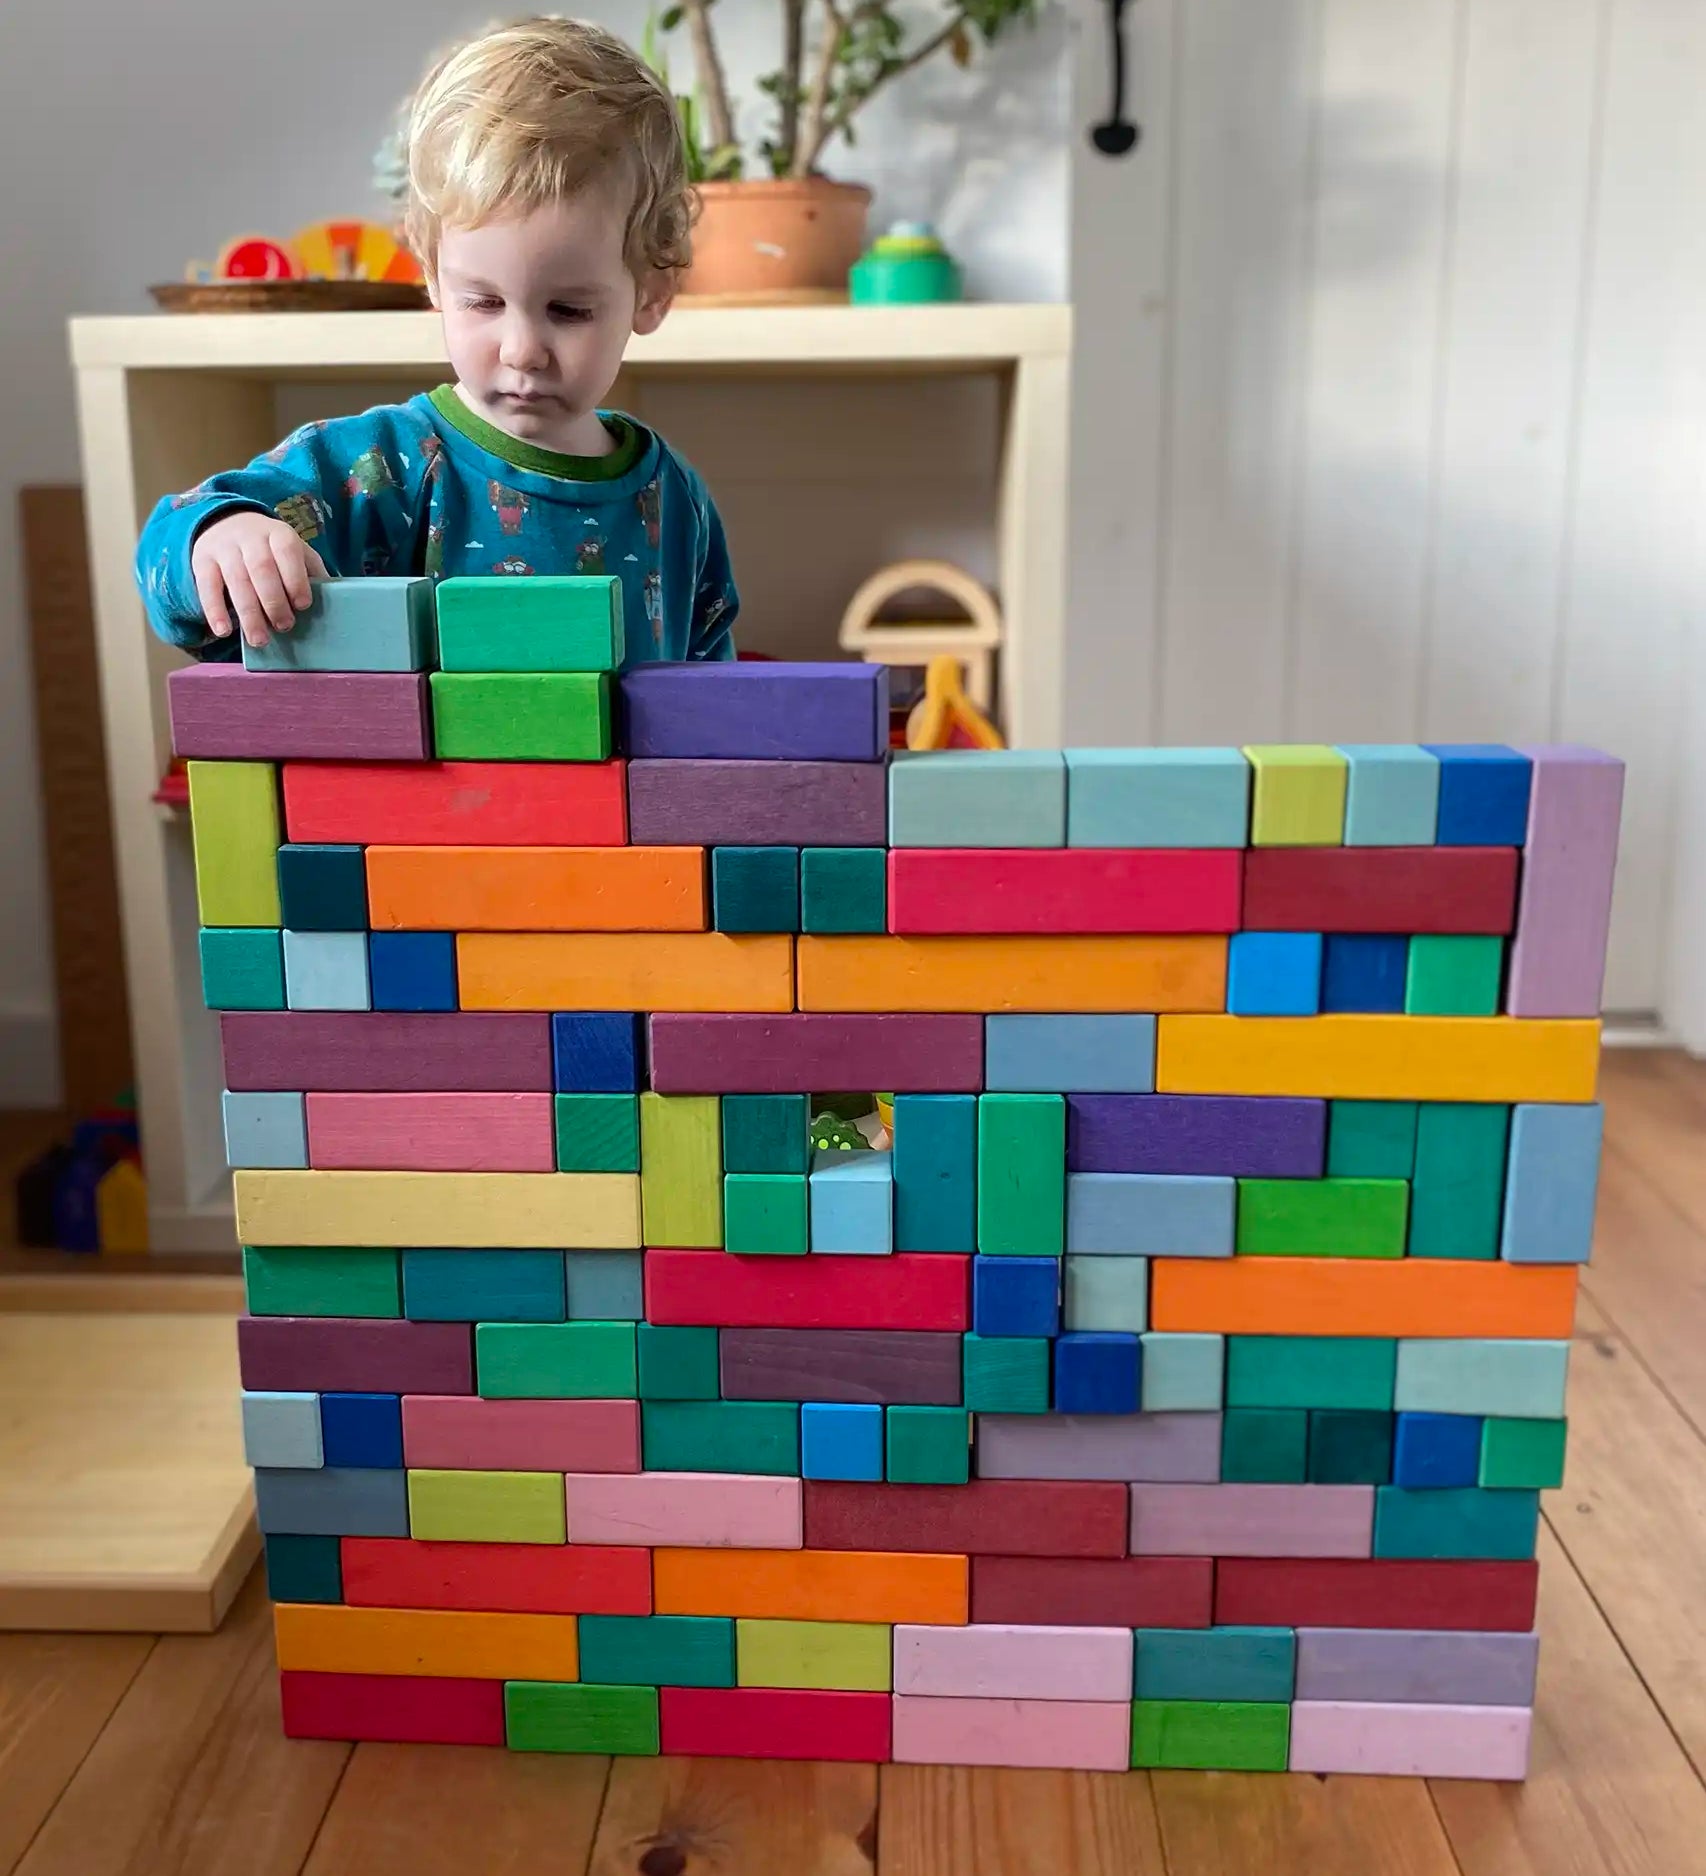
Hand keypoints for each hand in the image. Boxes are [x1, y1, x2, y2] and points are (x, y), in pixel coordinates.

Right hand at [192, 511, 329, 647]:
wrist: (227, 524)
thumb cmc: (271, 549)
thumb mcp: (294, 551)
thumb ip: (311, 571)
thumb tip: (337, 600)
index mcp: (279, 534)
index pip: (287, 552)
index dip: (295, 578)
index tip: (303, 605)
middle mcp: (250, 538)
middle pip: (261, 568)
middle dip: (274, 601)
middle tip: (284, 627)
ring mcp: (224, 548)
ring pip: (236, 581)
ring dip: (248, 613)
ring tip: (259, 639)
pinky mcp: (202, 561)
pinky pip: (206, 586)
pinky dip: (214, 610)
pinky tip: (224, 631)